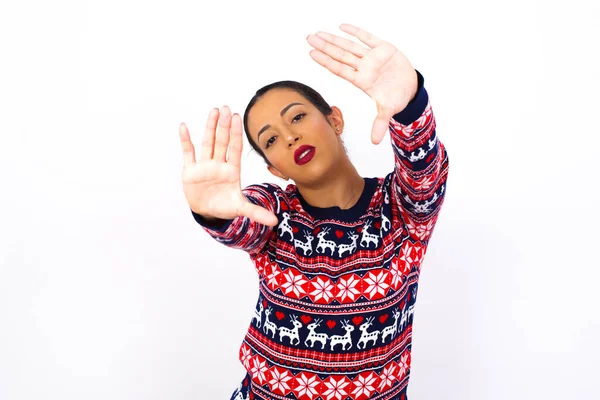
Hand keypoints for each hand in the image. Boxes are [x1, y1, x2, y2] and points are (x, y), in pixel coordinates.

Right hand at [179, 106, 278, 226]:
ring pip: (207, 143)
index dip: (236, 134)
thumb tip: (274, 221)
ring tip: (214, 111)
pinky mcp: (190, 170)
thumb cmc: (225, 206)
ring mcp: (204, 165)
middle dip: (224, 126)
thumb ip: (256, 212)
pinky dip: (185, 140)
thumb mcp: (240, 208)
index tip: (237, 118)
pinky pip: (188, 153)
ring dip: (209, 127)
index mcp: (231, 170)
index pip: (234, 148)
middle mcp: (218, 164)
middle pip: (222, 141)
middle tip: (226, 108)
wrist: (207, 212)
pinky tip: (184, 126)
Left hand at [306, 23, 417, 144]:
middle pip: (340, 55)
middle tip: (310, 38)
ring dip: (335, 39)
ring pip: (350, 45)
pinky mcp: (384, 48)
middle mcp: (364, 67)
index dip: (326, 61)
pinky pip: (368, 38)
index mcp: (362, 80)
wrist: (411, 90)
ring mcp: (372, 57)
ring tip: (319, 33)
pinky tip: (342, 27)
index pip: (339, 69)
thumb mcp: (388, 111)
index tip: (312, 54)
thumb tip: (375, 142)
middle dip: (325, 46)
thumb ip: (380, 124)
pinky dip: (356, 31)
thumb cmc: (396, 99)